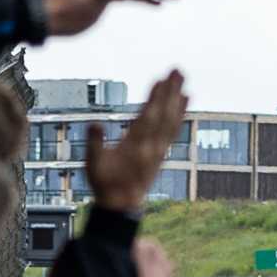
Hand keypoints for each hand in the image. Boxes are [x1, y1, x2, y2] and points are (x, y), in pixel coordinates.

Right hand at [85, 70, 187, 212]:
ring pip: (171, 121)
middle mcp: (151, 147)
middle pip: (163, 115)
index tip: (160, 80)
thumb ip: (94, 144)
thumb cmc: (105, 184)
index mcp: (135, 147)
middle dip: (170, 92)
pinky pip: (173, 130)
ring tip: (183, 82)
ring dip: (177, 101)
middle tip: (178, 71)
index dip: (154, 99)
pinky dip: (179, 115)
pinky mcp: (161, 153)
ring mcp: (158, 150)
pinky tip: (183, 102)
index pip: (147, 118)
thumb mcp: (93, 165)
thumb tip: (94, 124)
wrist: (122, 205)